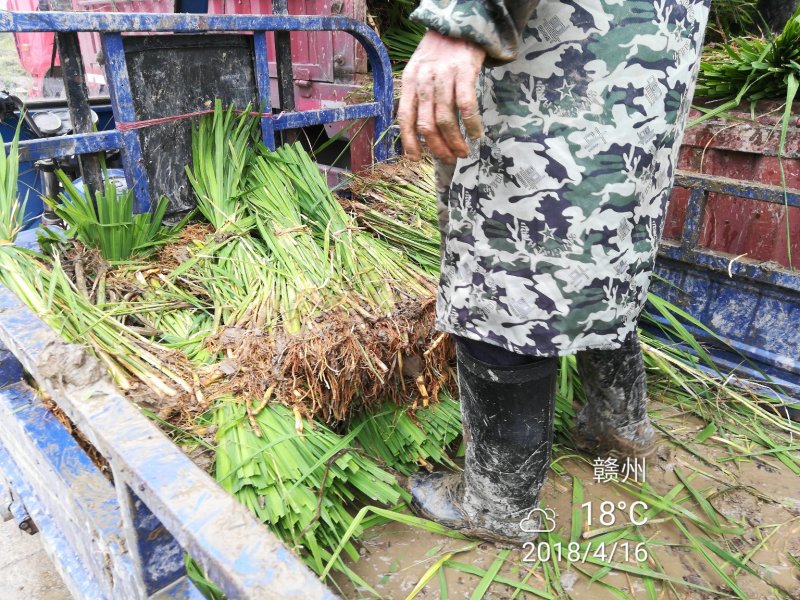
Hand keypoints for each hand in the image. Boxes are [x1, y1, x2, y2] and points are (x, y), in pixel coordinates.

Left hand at [398, 30, 485, 163]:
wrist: (459, 23)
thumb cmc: (441, 53)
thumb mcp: (421, 70)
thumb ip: (419, 96)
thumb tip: (423, 130)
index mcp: (410, 81)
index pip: (405, 117)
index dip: (409, 141)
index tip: (415, 158)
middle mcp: (424, 79)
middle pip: (426, 123)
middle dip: (437, 146)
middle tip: (448, 158)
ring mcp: (444, 75)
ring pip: (446, 118)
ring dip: (455, 141)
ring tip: (463, 152)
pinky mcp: (464, 71)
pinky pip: (466, 105)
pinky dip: (471, 124)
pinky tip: (476, 134)